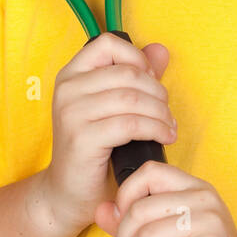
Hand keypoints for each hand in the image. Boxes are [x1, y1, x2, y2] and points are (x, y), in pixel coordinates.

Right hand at [43, 33, 175, 236]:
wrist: (69, 193)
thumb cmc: (95, 150)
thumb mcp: (116, 108)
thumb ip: (137, 77)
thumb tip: (160, 50)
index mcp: (71, 75)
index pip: (108, 44)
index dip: (137, 58)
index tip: (152, 81)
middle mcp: (67, 89)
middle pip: (127, 73)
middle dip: (157, 92)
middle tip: (167, 112)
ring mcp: (71, 113)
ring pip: (132, 98)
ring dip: (161, 113)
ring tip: (169, 126)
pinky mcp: (82, 138)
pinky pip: (130, 124)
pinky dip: (155, 128)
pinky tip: (165, 137)